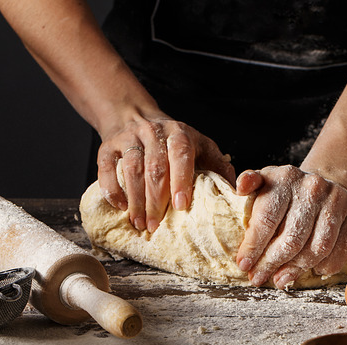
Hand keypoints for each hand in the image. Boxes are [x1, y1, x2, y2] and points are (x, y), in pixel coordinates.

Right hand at [96, 117, 234, 231]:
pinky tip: (120, 206)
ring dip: (135, 200)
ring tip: (140, 223)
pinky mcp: (107, 146)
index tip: (181, 205)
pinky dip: (112, 189)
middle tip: (156, 226)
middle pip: (154, 168)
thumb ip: (219, 168)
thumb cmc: (175, 143)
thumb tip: (239, 194)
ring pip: (131, 170)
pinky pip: (107, 168)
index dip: (181, 180)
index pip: (181, 155)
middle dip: (156, 200)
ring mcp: (129, 138)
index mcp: (180, 133)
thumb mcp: (202, 148)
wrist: (135, 116)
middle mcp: (153, 132)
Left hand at [235, 165, 346, 288]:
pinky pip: (340, 249)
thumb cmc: (288, 189)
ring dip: (297, 269)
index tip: (244, 265)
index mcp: (285, 178)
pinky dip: (325, 266)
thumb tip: (240, 187)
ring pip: (317, 248)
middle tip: (259, 278)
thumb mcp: (265, 180)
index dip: (253, 247)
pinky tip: (311, 271)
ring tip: (281, 279)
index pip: (267, 219)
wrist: (327, 180)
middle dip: (272, 263)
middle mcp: (313, 187)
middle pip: (292, 239)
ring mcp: (337, 200)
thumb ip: (250, 183)